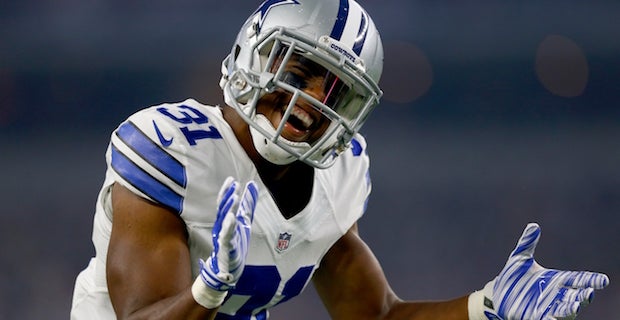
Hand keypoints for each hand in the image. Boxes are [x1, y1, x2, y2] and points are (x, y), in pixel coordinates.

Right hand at [192, 177, 258, 308]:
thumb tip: (252, 185)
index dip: (226, 192)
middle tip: (234, 185)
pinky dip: (229, 226)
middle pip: (222, 208)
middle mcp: (220, 227)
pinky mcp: (226, 247)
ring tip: (234, 197)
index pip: (223, 203)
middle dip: (227, 196)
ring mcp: (222, 237)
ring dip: (228, 207)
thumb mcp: (244, 221)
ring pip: (223, 219)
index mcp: (224, 221)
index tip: (232, 180)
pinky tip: (233, 217)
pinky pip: (226, 235)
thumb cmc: (236, 243)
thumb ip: (247, 205)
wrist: (229, 269)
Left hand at [469, 223, 608, 319]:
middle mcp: (556, 294)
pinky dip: (553, 319)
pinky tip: (555, 318)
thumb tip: (533, 225)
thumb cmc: (513, 276)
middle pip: (576, 296)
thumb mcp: (519, 258)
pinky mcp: (537, 316)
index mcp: (556, 279)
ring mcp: (548, 307)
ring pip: (566, 310)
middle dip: (584, 296)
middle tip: (589, 293)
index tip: (604, 280)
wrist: (498, 293)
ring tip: (576, 306)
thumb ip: (527, 243)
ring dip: (571, 309)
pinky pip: (548, 319)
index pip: (579, 279)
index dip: (592, 280)